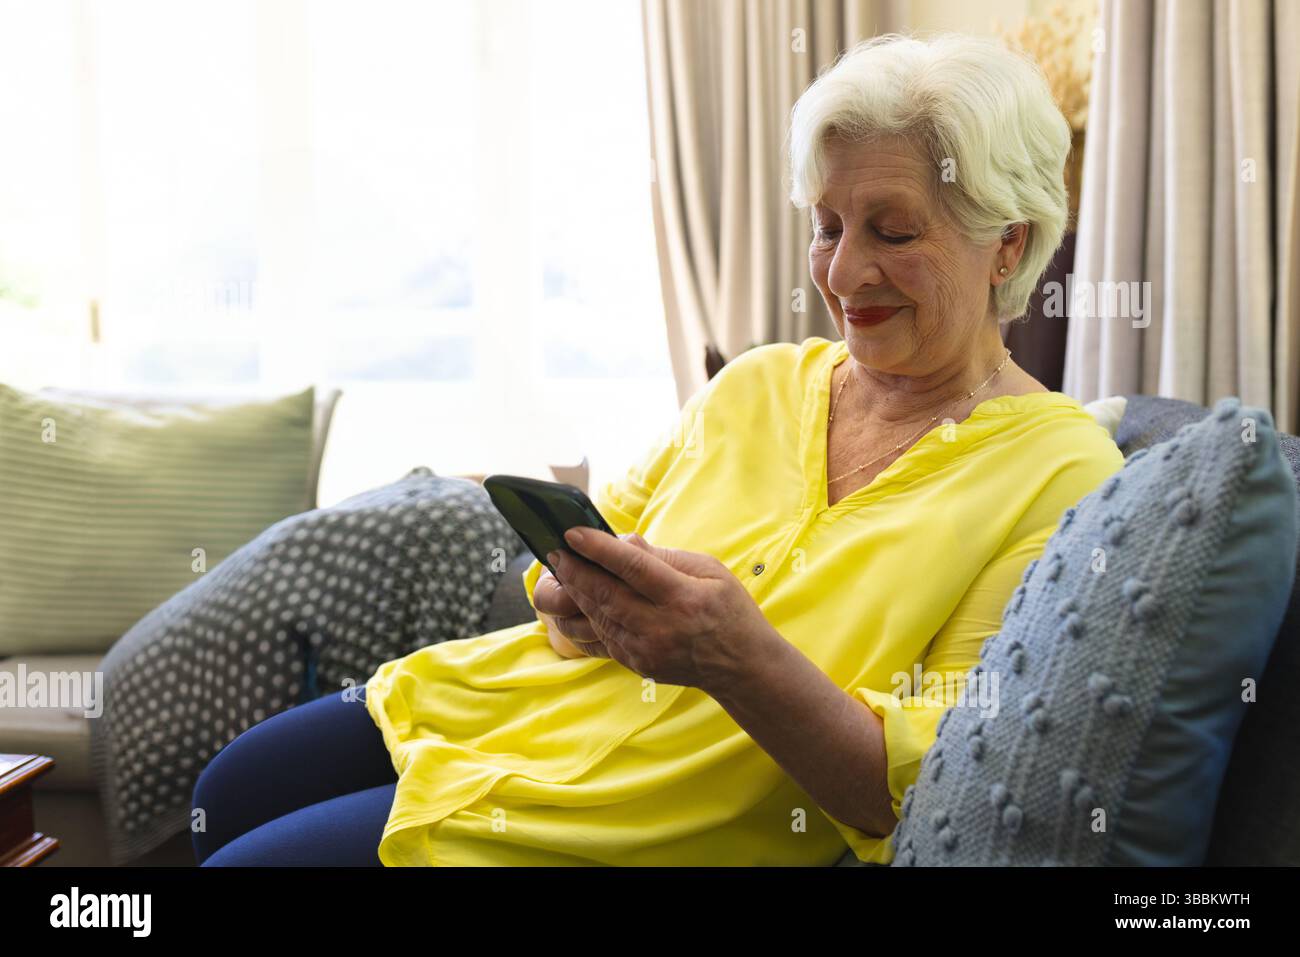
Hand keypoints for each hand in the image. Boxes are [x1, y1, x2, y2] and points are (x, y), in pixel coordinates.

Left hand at [546, 528, 779, 691]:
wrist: (741, 666)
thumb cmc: (728, 609)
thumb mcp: (710, 570)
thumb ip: (665, 556)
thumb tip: (623, 541)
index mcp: (684, 598)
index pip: (633, 568)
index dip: (599, 549)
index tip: (573, 534)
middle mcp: (662, 627)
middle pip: (606, 595)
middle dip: (574, 571)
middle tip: (555, 552)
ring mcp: (646, 650)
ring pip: (596, 617)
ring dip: (573, 593)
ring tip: (559, 572)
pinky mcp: (636, 664)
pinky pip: (600, 638)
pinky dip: (584, 617)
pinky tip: (575, 599)